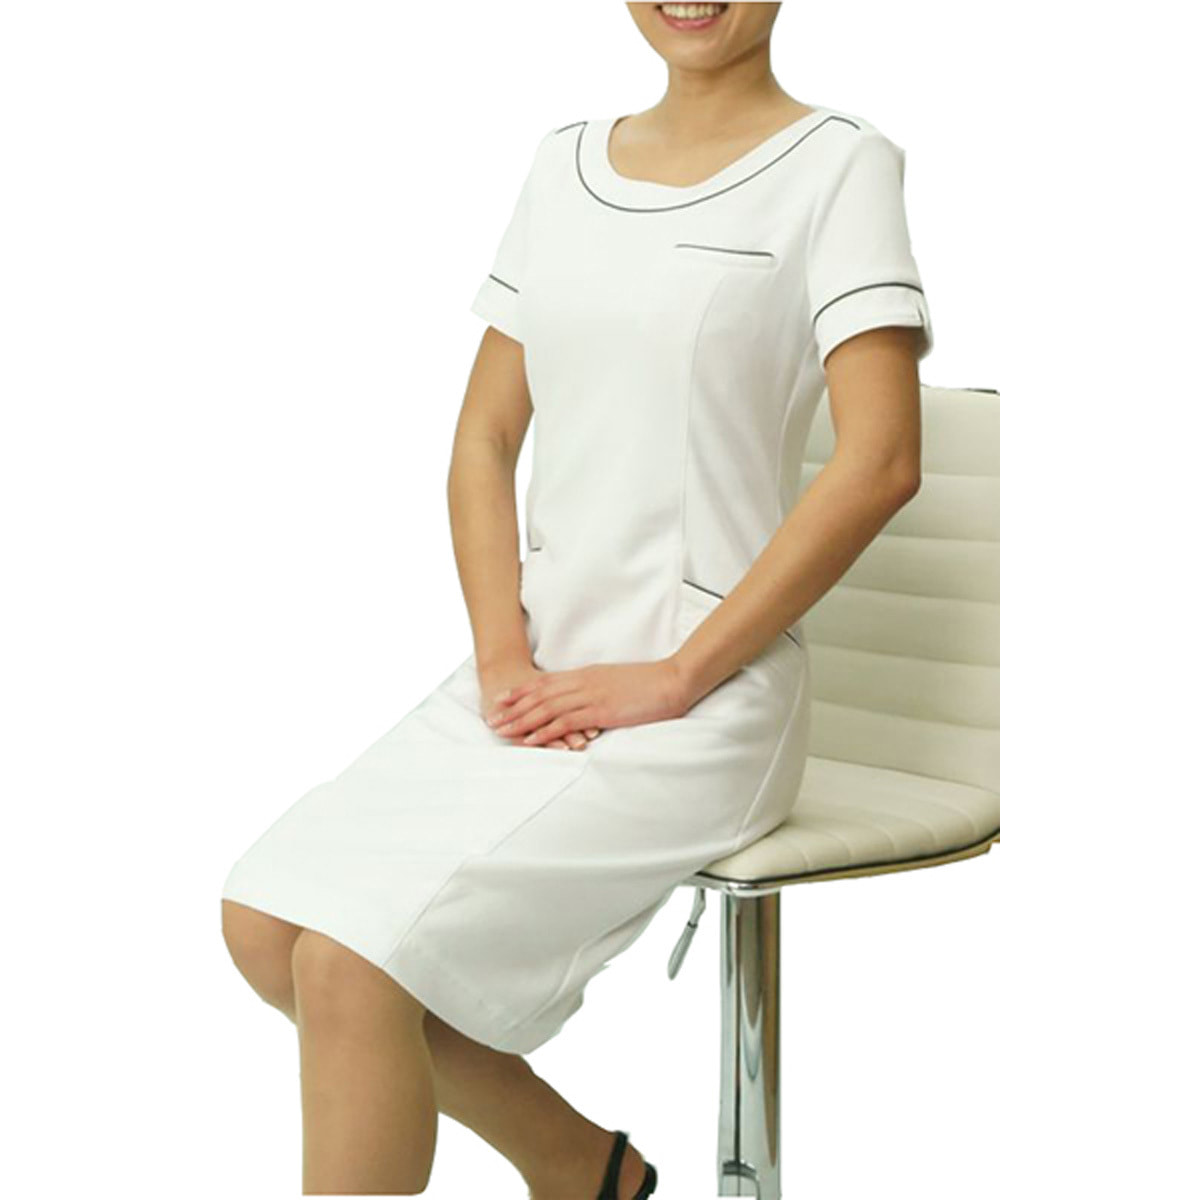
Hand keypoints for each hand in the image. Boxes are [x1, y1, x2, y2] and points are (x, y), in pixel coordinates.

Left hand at [485, 658, 691, 747]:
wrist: (672, 680)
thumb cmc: (650, 684)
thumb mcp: (617, 682)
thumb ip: (598, 689)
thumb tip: (587, 700)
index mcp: (587, 675)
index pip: (546, 682)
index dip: (522, 691)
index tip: (503, 698)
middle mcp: (583, 683)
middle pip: (539, 695)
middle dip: (513, 707)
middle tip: (491, 717)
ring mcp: (591, 696)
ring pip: (546, 708)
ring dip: (521, 720)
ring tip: (501, 730)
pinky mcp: (600, 711)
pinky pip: (566, 722)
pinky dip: (545, 731)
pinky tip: (530, 739)